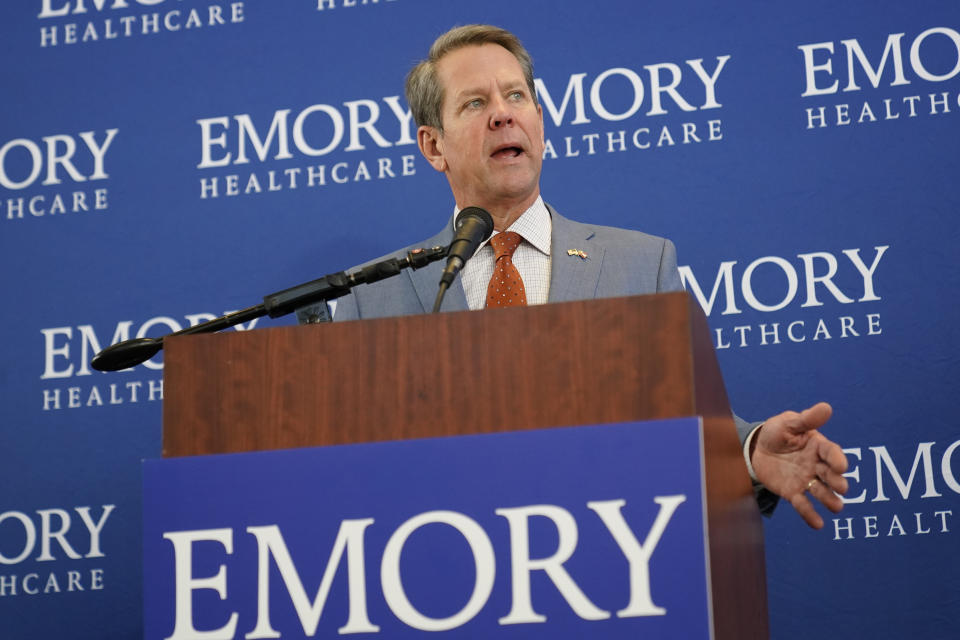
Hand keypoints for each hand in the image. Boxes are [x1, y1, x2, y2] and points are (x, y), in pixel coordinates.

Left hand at [750, 402, 847, 528]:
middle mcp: (816, 465)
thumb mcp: (788, 423)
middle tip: (841, 487)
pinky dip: (811, 515)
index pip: (831, 452)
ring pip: (822, 492)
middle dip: (837, 481)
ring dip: (830, 500)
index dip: (837, 459)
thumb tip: (826, 407)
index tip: (841, 465)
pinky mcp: (794, 493)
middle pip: (830, 475)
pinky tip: (818, 524)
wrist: (757, 449)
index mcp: (818, 446)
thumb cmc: (777, 432)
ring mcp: (807, 480)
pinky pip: (804, 505)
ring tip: (837, 507)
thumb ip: (806, 419)